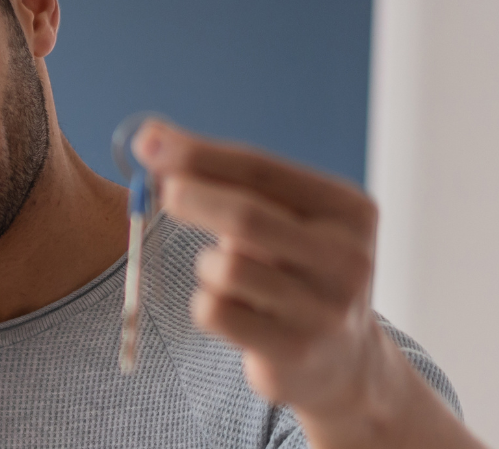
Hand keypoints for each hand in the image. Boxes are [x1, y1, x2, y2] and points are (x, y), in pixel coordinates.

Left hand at [134, 120, 482, 447]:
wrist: (344, 361)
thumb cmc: (298, 271)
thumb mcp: (285, 219)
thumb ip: (228, 179)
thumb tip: (151, 136)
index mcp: (350, 211)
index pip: (262, 171)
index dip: (200, 155)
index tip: (148, 142)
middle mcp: (347, 258)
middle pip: (246, 216)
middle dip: (192, 197)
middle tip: (159, 192)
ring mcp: (323, 309)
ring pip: (227, 269)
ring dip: (207, 265)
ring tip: (224, 274)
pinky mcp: (293, 351)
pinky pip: (216, 311)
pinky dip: (205, 302)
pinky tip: (228, 307)